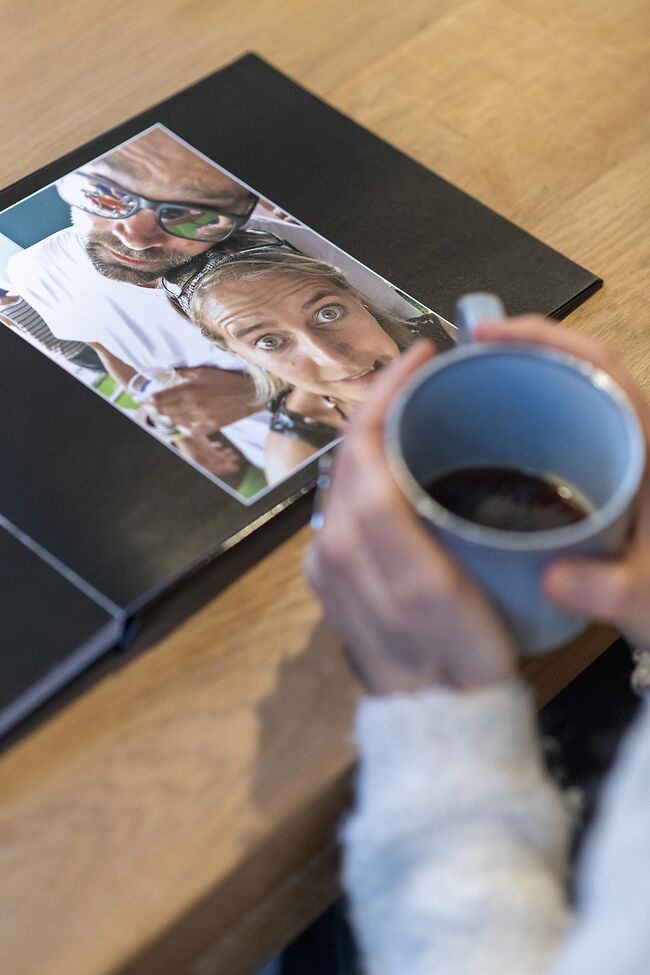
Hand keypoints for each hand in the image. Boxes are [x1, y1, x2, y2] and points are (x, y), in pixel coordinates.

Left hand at [149, 366, 256, 433]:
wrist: (250, 394)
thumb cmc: (228, 379)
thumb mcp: (204, 371)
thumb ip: (184, 374)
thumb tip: (168, 374)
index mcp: (190, 388)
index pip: (160, 397)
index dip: (147, 399)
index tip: (140, 398)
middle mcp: (193, 404)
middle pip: (164, 410)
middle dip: (152, 409)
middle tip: (146, 406)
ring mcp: (201, 417)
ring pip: (174, 421)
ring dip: (164, 418)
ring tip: (159, 414)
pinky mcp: (210, 426)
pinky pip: (190, 431)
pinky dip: (181, 428)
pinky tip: (178, 423)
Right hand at [178, 434, 241, 477]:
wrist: (179, 426)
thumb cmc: (190, 436)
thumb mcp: (203, 446)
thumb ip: (213, 455)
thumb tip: (225, 461)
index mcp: (196, 463)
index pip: (213, 470)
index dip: (224, 469)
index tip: (234, 467)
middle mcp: (196, 460)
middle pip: (214, 464)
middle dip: (226, 462)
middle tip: (236, 459)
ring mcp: (196, 452)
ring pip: (212, 457)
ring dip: (223, 455)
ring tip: (231, 452)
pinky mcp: (197, 445)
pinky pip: (208, 450)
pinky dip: (216, 449)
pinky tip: (221, 446)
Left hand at [305, 341, 515, 694]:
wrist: (438, 715)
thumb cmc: (456, 653)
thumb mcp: (430, 587)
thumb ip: (386, 518)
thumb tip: (364, 449)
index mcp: (352, 545)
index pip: (359, 446)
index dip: (384, 393)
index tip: (419, 358)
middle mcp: (327, 547)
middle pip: (348, 453)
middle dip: (380, 403)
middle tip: (423, 376)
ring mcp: (326, 563)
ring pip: (346, 473)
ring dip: (374, 432)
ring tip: (415, 405)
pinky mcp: (331, 576)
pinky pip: (346, 503)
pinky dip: (369, 469)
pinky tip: (396, 460)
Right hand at [476, 316, 649, 649]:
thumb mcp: (644, 592)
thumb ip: (607, 589)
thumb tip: (551, 581)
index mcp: (644, 439)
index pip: (595, 361)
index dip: (541, 336)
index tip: (484, 332)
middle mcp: (626, 433)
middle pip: (571, 369)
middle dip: (514, 354)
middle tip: (455, 364)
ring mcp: (610, 450)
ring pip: (562, 398)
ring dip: (515, 387)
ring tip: (459, 396)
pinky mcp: (594, 472)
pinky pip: (555, 431)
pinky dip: (519, 425)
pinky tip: (484, 446)